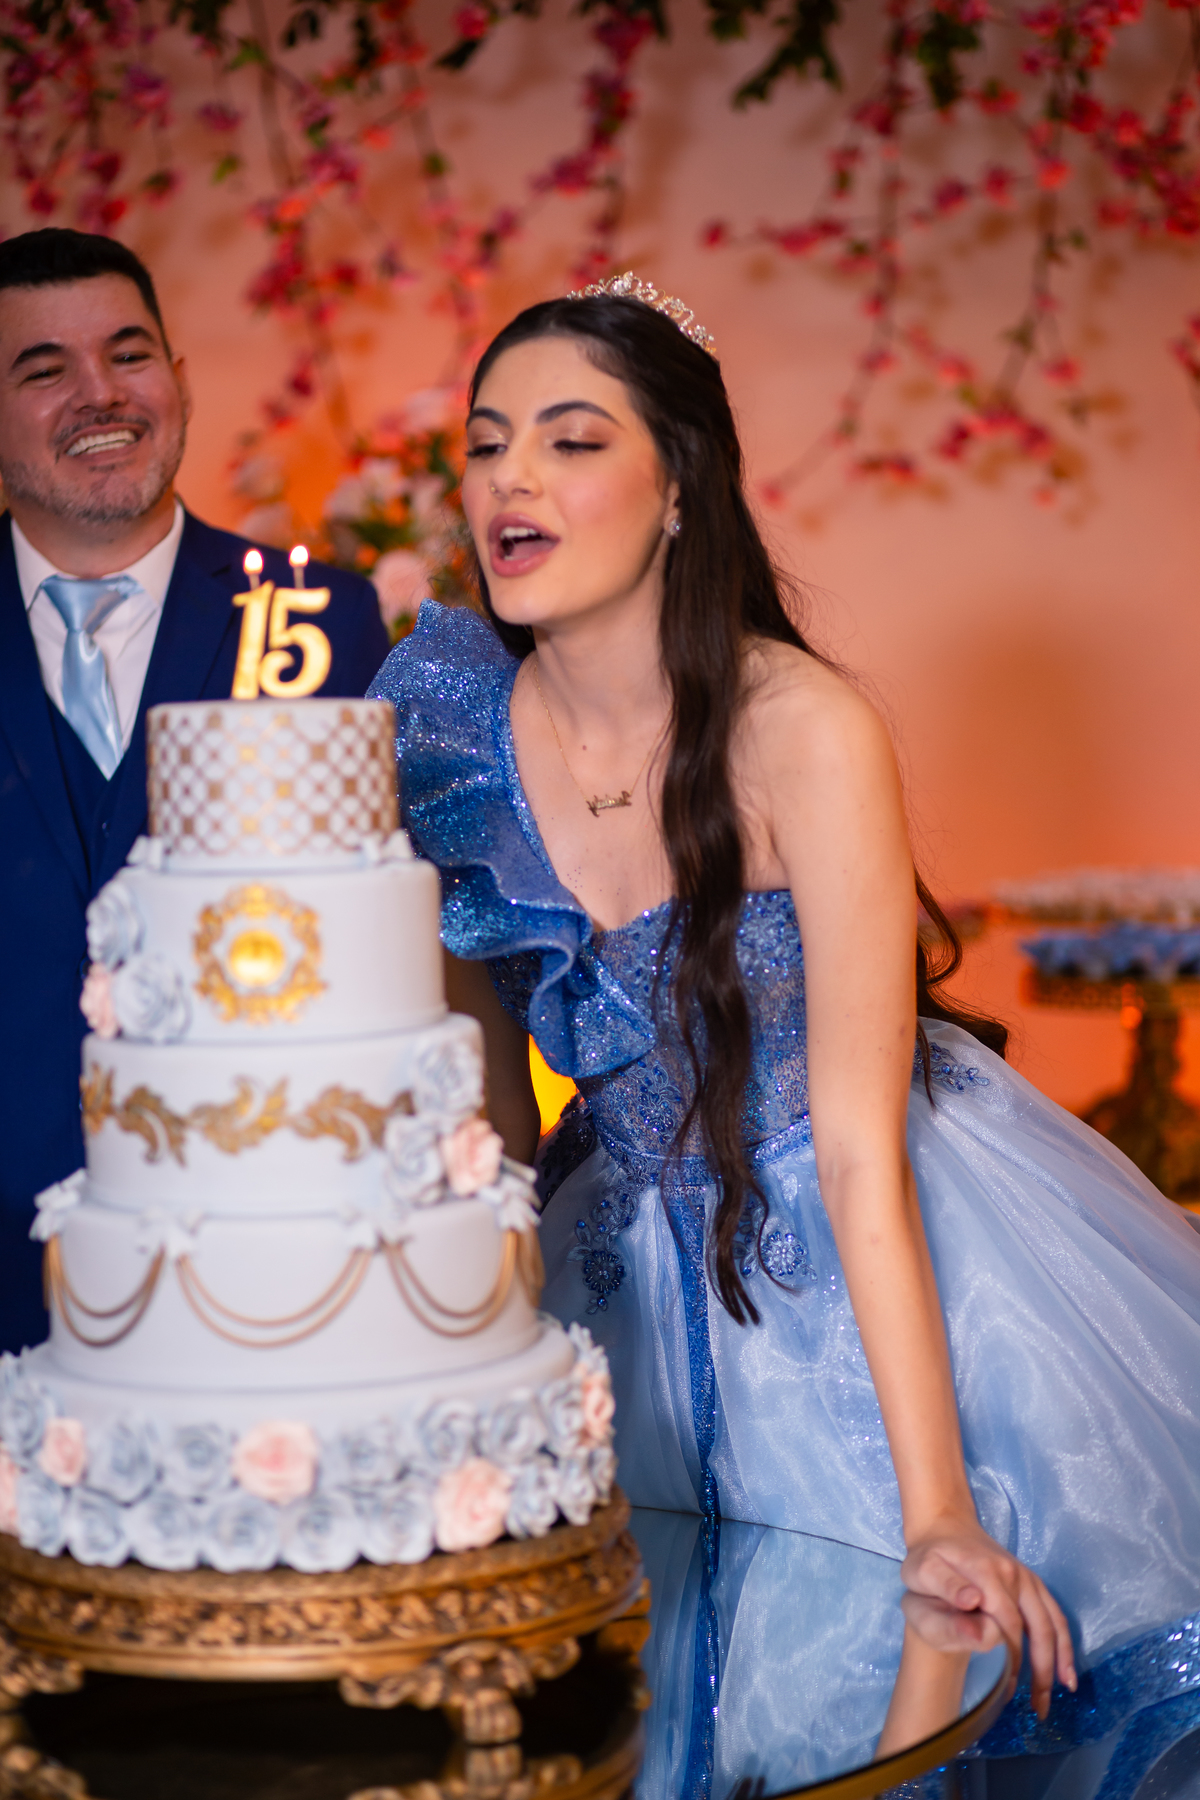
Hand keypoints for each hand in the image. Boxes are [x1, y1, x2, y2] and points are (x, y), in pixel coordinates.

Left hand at [902, 1518, 1075, 1718]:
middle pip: (1037, 1628)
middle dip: (1040, 1672)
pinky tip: (1066, 1673)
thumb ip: (947, 1588)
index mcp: (986, 1572)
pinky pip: (1056, 1615)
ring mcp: (1026, 1577)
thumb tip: (976, 1601)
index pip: (1008, 1624)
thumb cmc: (928, 1558)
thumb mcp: (923, 1571)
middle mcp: (1013, 1573)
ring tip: (1051, 1699)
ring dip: (1057, 1663)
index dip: (1010, 1659)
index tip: (1004, 1689)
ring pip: (1052, 1624)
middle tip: (1035, 1708)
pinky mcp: (1032, 1582)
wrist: (944, 1528)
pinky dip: (1064, 1644)